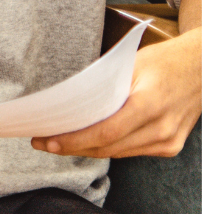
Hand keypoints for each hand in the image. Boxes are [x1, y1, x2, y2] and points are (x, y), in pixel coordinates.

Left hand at [33, 29, 201, 158]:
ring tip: (57, 143)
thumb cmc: (164, 60)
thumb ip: (102, 86)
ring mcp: (169, 140)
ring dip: (87, 150)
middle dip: (71, 147)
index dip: (73, 141)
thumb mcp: (130, 65)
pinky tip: (87, 142)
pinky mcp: (170, 146)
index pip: (105, 132)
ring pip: (118, 153)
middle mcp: (162, 128)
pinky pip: (131, 151)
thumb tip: (66, 103)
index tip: (46, 141)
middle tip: (42, 143)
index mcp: (150, 104)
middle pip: (108, 147)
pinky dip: (108, 148)